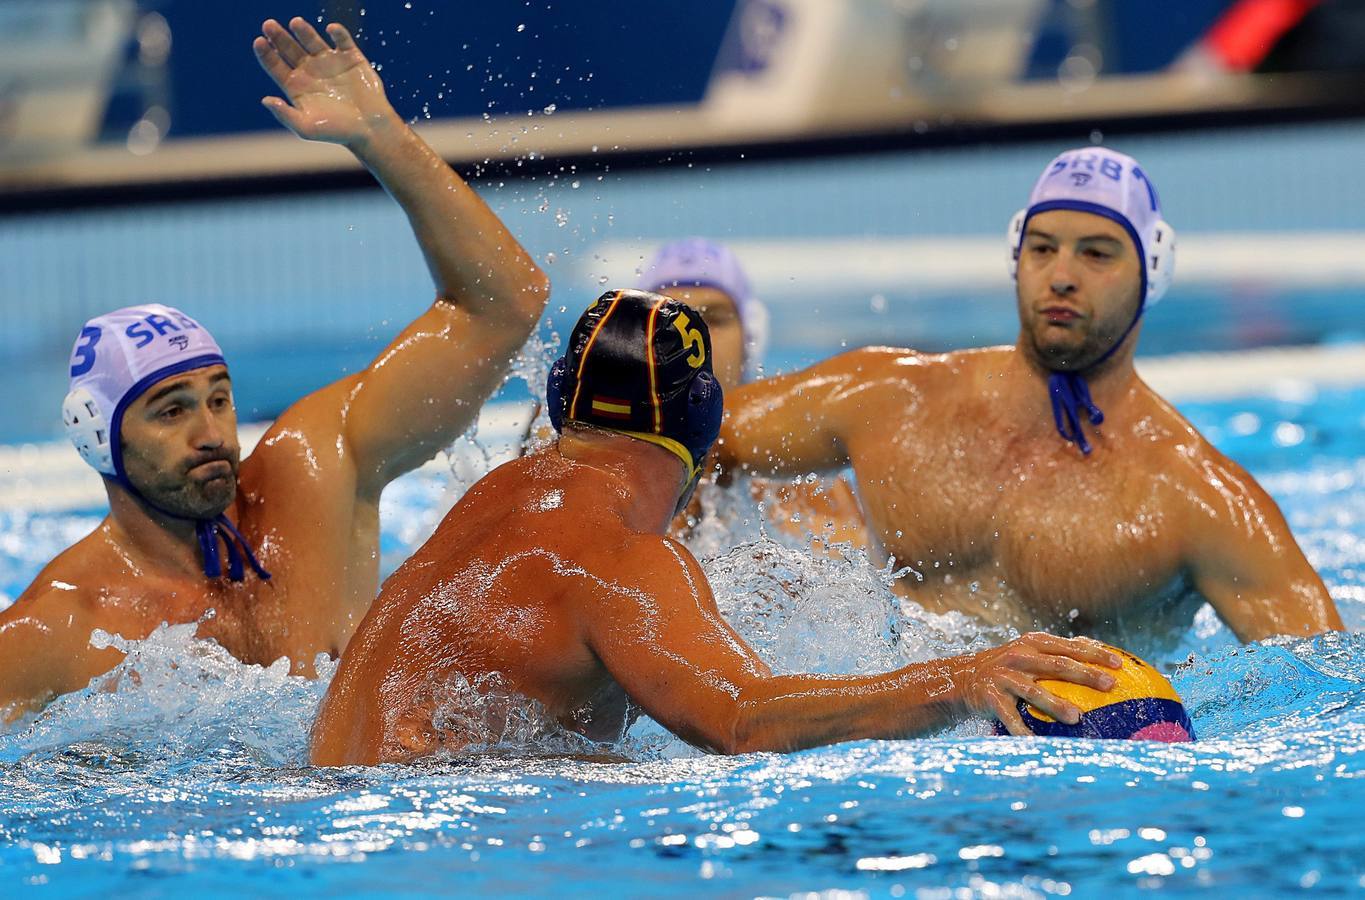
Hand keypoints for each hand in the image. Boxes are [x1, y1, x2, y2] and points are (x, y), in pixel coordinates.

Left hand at [253, 17, 397, 147]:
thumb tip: (265, 100)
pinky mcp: (351, 58)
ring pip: (312, 40)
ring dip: (303, 30)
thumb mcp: (306, 128)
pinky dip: (338, 33)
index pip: (275, 64)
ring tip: (295, 23)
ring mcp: (330, 62)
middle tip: (268, 25)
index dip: (266, 53)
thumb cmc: (337, 132)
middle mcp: (310, 70)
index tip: (259, 42)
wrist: (370, 130)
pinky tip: (331, 29)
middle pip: (289, 48)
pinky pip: (342, 40)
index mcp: (296, 85)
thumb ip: (285, 115)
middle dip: (278, 36)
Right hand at [954, 632, 1120, 735]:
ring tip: (1077, 717)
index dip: (1095, 654)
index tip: (1120, 665)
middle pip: (1057, 665)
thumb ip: (1057, 651)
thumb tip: (1096, 647)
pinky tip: (1037, 744)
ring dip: (1056, 704)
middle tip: (1110, 685)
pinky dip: (1023, 732)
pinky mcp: (991, 697)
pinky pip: (1010, 718)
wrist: (963, 679)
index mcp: (1032, 643)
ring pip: (1034, 691)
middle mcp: (1018, 656)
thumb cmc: (1007, 667)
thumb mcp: (1028, 651)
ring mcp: (1003, 676)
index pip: (1069, 647)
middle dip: (1085, 674)